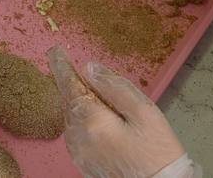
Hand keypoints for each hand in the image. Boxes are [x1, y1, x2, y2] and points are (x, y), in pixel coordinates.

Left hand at [48, 47, 198, 177]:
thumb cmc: (158, 152)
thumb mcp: (145, 112)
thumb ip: (115, 87)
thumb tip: (89, 68)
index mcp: (93, 121)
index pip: (70, 85)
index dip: (62, 66)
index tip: (55, 51)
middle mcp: (79, 137)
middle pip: (70, 101)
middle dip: (79, 88)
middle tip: (100, 85)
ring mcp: (79, 152)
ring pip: (72, 117)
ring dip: (82, 105)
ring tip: (109, 109)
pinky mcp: (83, 162)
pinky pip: (76, 133)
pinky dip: (83, 122)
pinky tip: (104, 125)